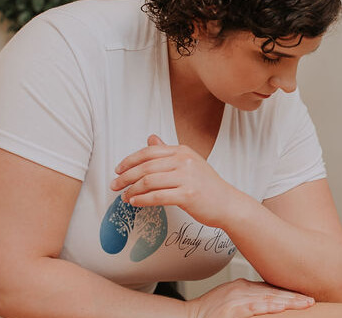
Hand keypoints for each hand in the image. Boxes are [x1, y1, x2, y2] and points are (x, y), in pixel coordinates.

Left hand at [110, 134, 249, 226]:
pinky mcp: (187, 195)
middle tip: (114, 185)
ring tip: (124, 196)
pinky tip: (134, 202)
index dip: (129, 161)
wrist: (227, 203)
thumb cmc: (206, 185)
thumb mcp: (188, 163)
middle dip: (125, 177)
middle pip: (145, 167)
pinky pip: (157, 196)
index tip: (118, 170)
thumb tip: (151, 138)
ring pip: (149, 182)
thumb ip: (168, 152)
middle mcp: (184, 161)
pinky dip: (142, 200)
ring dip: (132, 190)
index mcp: (182, 151)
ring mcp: (186, 178)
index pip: (148, 152)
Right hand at [186, 279, 314, 317]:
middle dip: (294, 297)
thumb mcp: (232, 296)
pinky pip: (252, 308)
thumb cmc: (209, 310)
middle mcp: (241, 289)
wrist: (189, 316)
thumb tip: (271, 298)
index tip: (306, 295)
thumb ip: (250, 296)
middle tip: (311, 300)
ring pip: (267, 299)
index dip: (290, 291)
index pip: (271, 287)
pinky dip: (267, 307)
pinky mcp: (231, 311)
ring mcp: (236, 300)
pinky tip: (280, 307)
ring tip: (303, 304)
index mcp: (243, 286)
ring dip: (287, 301)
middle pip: (273, 292)